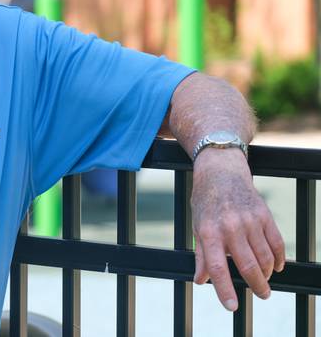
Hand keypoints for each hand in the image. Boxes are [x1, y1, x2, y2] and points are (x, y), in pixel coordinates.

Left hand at [190, 148, 284, 310]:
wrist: (221, 172)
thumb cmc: (206, 202)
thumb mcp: (197, 227)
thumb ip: (201, 255)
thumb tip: (202, 281)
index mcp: (208, 232)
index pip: (217, 267)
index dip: (224, 289)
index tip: (231, 306)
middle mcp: (229, 227)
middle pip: (247, 266)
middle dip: (257, 286)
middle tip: (262, 295)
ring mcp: (249, 221)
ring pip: (264, 257)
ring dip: (267, 273)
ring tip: (265, 280)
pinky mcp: (264, 215)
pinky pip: (276, 243)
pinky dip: (278, 258)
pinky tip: (276, 266)